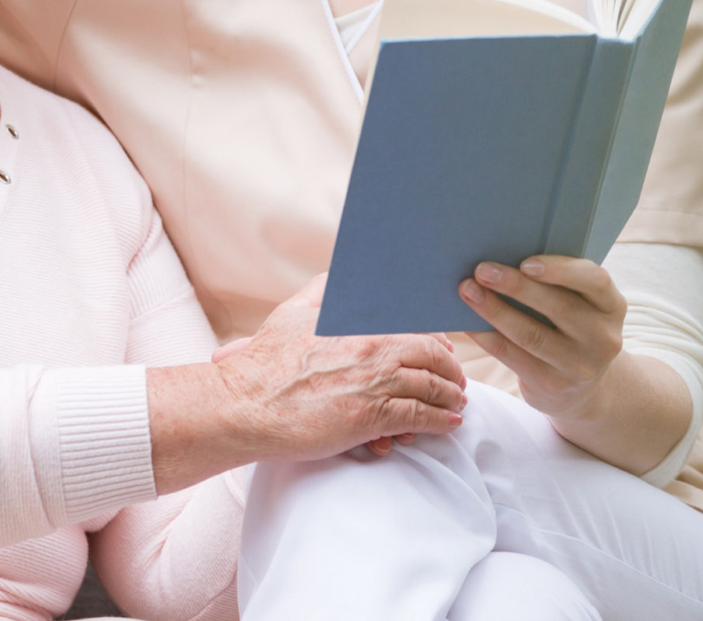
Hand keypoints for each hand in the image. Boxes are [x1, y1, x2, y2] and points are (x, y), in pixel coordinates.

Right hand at [150, 276, 466, 490]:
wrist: (246, 405)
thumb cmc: (264, 362)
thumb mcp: (291, 313)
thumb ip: (321, 290)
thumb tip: (341, 277)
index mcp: (358, 323)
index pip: (415, 326)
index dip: (436, 341)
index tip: (442, 352)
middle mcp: (373, 349)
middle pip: (433, 356)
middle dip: (451, 371)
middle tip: (456, 382)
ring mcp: (374, 383)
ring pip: (432, 388)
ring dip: (450, 398)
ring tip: (455, 405)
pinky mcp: (372, 417)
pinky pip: (421, 418)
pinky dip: (440, 422)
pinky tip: (446, 425)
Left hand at [460, 255, 623, 422]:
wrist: (582, 389)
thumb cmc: (570, 328)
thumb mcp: (580, 306)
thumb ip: (557, 283)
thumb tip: (501, 255)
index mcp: (611, 306)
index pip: (595, 281)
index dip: (561, 270)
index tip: (526, 262)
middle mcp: (602, 337)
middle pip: (558, 307)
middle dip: (516, 286)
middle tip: (482, 269)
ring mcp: (578, 365)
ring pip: (531, 334)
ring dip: (494, 310)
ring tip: (467, 290)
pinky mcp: (552, 384)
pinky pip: (512, 356)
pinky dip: (486, 336)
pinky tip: (466, 321)